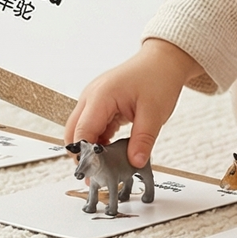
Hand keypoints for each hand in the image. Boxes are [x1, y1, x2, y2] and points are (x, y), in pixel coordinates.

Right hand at [64, 38, 199, 167]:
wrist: (162, 60)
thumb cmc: (158, 79)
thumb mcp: (154, 113)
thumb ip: (143, 140)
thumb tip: (134, 163)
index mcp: (101, 96)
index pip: (82, 131)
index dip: (85, 155)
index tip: (95, 175)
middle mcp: (91, 96)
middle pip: (74, 132)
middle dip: (83, 155)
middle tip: (98, 177)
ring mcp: (93, 100)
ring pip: (81, 131)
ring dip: (90, 149)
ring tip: (106, 169)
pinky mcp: (99, 104)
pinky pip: (92, 127)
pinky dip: (98, 142)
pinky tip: (111, 155)